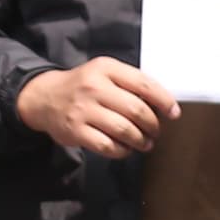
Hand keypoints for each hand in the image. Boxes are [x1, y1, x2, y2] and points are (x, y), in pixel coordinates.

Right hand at [16, 56, 176, 158]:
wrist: (46, 97)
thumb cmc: (84, 86)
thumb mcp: (105, 73)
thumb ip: (130, 83)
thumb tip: (163, 104)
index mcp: (106, 68)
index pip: (144, 84)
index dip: (164, 100)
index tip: (173, 113)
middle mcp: (94, 87)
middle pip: (137, 110)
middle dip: (153, 125)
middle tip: (156, 131)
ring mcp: (84, 110)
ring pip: (125, 130)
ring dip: (141, 140)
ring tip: (145, 143)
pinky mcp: (76, 131)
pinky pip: (108, 146)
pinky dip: (122, 151)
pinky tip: (126, 148)